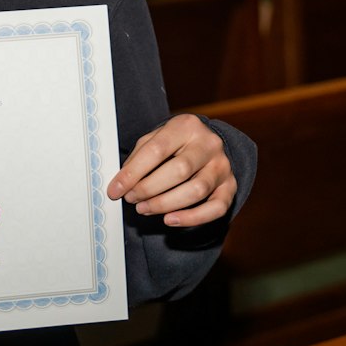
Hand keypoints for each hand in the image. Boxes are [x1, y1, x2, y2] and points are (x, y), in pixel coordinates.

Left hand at [106, 115, 234, 227]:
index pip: (157, 150)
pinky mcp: (230, 187)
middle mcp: (209, 144)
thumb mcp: (156, 139)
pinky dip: (191, 218)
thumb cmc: (175, 144)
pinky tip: (169, 220)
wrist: (206, 146)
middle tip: (131, 199)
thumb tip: (120, 184)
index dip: (133, 173)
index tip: (116, 190)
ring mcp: (222, 166)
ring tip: (144, 208)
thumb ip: (139, 158)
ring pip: (197, 191)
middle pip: (179, 170)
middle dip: (149, 189)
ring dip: (165, 204)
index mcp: (187, 125)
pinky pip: (215, 208)